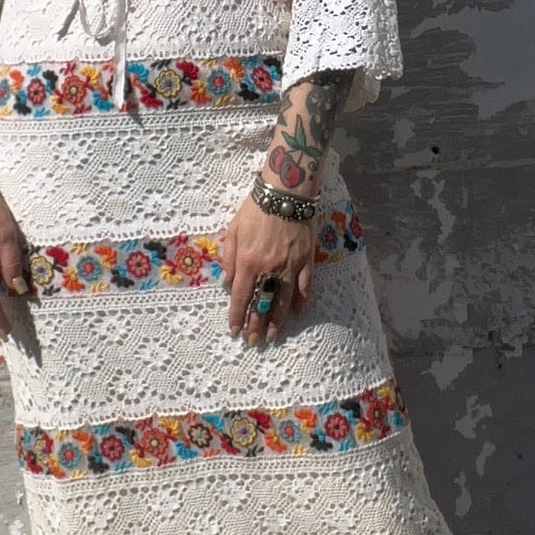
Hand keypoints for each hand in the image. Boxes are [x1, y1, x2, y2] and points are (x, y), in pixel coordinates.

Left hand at [220, 194, 317, 345]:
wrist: (285, 192)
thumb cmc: (255, 209)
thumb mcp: (233, 230)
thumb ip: (229, 258)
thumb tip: (227, 283)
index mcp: (249, 261)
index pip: (242, 296)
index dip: (237, 316)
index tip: (235, 331)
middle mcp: (270, 268)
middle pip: (263, 304)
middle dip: (257, 325)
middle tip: (254, 342)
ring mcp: (290, 266)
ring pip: (284, 300)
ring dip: (277, 321)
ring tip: (272, 335)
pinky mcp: (307, 260)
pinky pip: (305, 286)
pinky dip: (301, 301)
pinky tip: (297, 312)